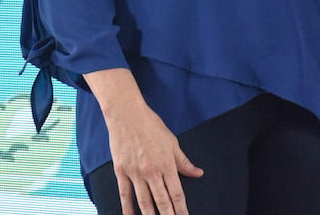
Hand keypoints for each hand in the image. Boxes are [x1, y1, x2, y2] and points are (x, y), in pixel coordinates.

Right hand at [84, 68, 202, 214]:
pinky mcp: (121, 171)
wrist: (126, 113)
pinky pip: (125, 194)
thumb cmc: (150, 125)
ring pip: (144, 202)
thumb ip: (184, 162)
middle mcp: (152, 171)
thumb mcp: (172, 142)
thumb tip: (198, 173)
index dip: (182, 209)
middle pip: (162, 201)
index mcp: (166, 164)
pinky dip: (128, 208)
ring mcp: (135, 172)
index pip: (176, 194)